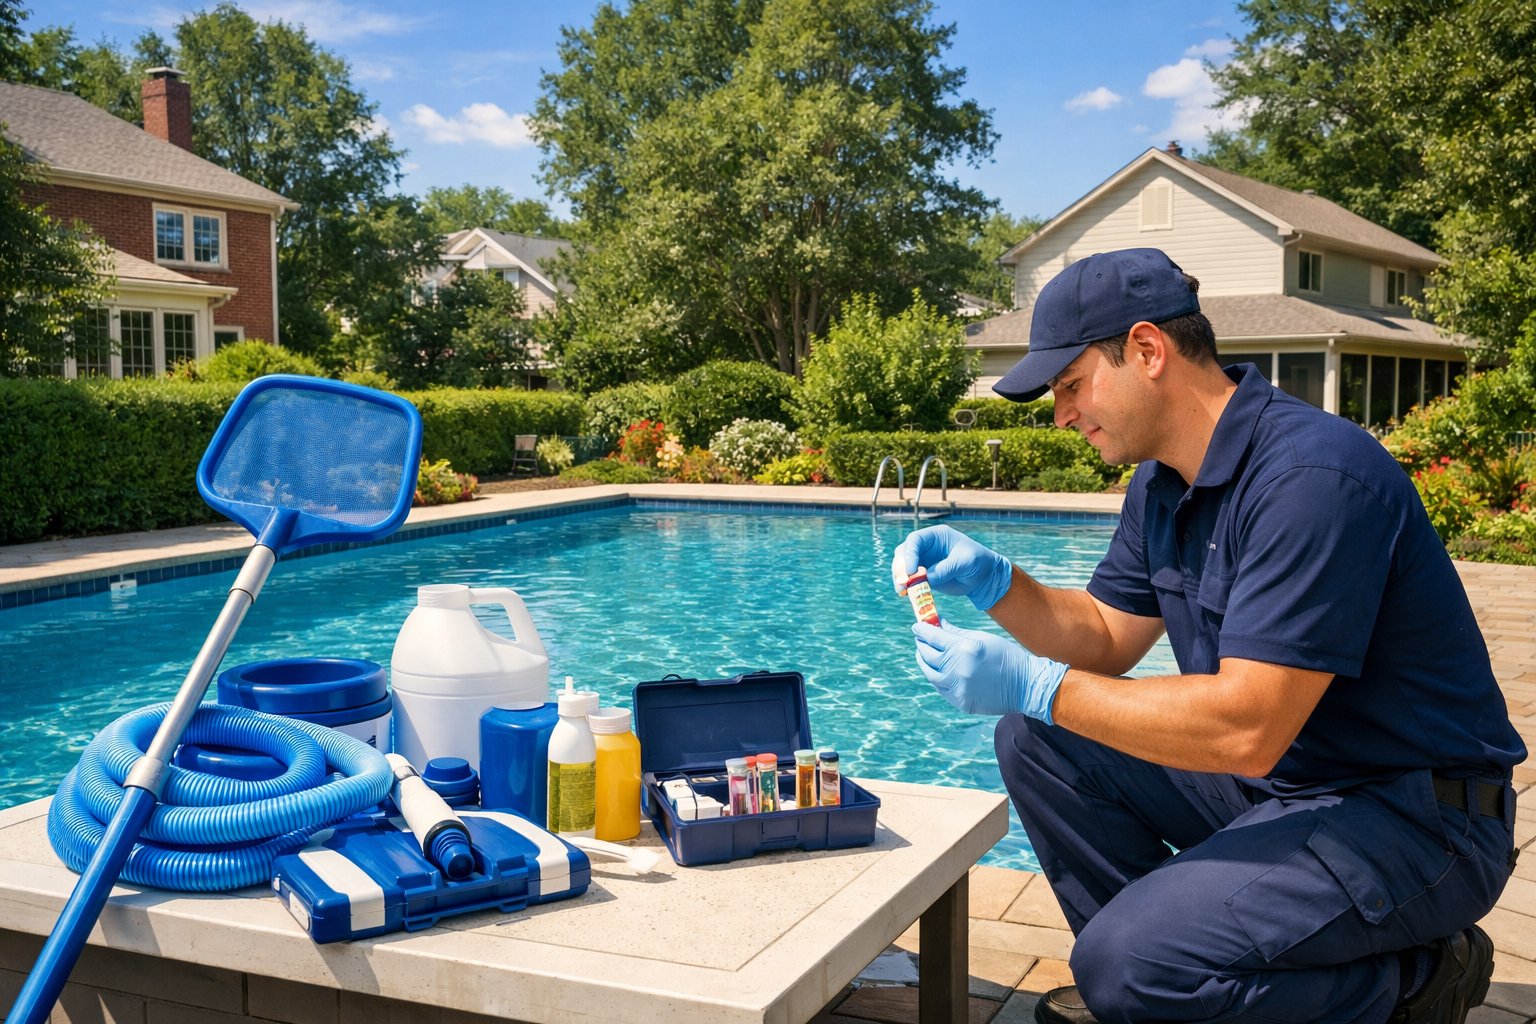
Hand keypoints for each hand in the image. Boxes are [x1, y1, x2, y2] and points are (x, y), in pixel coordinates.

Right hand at [892, 525, 1012, 611]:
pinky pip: (910, 581)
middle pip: (903, 553)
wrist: (984, 577)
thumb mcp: (966, 561)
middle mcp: (925, 547)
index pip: (915, 540)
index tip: (911, 570)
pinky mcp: (924, 576)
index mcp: (935, 536)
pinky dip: (906, 587)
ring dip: (900, 579)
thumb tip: (927, 578)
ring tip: (902, 591)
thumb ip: (948, 568)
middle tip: (903, 583)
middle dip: (900, 568)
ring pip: (902, 567)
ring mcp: (923, 561)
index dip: (909, 554)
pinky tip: (907, 595)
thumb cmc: (978, 561)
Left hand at [912, 621, 1066, 720]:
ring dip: (924, 663)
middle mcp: (959, 669)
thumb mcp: (981, 638)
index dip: (922, 630)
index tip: (917, 625)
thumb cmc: (1006, 656)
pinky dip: (936, 678)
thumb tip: (937, 624)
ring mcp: (959, 688)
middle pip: (928, 655)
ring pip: (930, 674)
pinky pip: (941, 689)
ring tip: (923, 654)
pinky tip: (937, 670)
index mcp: (965, 649)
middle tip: (919, 638)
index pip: (934, 637)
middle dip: (921, 644)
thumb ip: (956, 633)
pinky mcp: (962, 702)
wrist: (1026, 685)